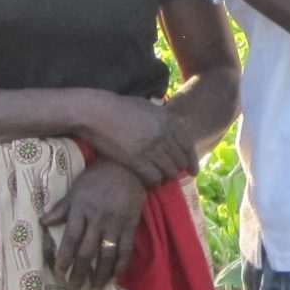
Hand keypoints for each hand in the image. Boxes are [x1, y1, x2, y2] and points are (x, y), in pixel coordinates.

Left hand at [42, 160, 145, 289]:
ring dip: (100, 276)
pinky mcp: (130, 225)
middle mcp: (97, 219)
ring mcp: (115, 224)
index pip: (70, 238)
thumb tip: (42, 222)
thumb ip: (61, 208)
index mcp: (81, 210)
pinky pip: (126, 250)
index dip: (64, 257)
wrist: (127, 167)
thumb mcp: (75, 190)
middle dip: (80, 274)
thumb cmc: (96, 178)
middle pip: (87, 252)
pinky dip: (120, 266)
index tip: (59, 273)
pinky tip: (115, 279)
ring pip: (106, 255)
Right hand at [75, 93, 193, 187]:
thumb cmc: (120, 108)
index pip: (188, 145)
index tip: (193, 172)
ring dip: (165, 178)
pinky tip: (149, 182)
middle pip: (179, 161)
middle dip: (176, 170)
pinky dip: (153, 182)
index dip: (192, 161)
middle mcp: (163, 135)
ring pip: (168, 172)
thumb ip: (164, 120)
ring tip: (159, 179)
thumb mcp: (148, 108)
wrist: (97, 113)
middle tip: (170, 176)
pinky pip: (153, 178)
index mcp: (168, 120)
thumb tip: (177, 128)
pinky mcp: (136, 160)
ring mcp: (150, 148)